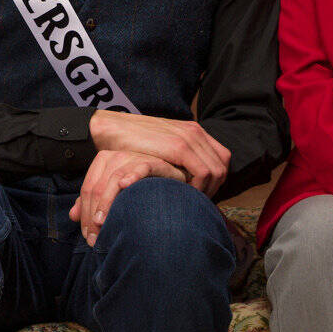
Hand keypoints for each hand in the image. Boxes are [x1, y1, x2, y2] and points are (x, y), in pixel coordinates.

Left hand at [68, 149, 185, 244]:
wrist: (171, 187)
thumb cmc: (140, 193)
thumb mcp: (113, 197)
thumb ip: (92, 204)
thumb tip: (73, 215)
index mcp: (103, 162)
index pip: (87, 189)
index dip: (85, 214)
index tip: (88, 236)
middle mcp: (116, 157)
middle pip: (97, 187)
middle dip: (93, 215)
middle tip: (96, 238)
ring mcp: (135, 158)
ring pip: (113, 180)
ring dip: (107, 203)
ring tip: (103, 223)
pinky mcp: (154, 162)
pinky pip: (141, 168)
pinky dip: (132, 176)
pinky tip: (125, 186)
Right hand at [88, 111, 230, 195]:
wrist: (110, 129)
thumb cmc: (129, 143)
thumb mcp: (160, 147)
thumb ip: (175, 157)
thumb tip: (186, 177)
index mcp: (193, 131)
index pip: (221, 158)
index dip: (216, 179)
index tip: (202, 193)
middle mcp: (195, 132)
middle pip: (222, 166)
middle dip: (214, 188)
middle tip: (197, 202)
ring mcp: (188, 137)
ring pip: (216, 171)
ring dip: (207, 189)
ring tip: (190, 200)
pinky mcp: (179, 147)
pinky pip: (203, 172)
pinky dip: (198, 187)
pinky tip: (183, 194)